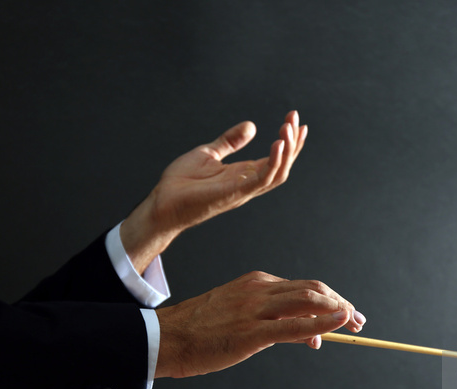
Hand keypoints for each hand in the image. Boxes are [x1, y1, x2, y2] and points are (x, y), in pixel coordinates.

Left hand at [121, 111, 306, 272]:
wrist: (162, 202)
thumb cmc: (182, 183)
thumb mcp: (208, 153)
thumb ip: (230, 141)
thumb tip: (252, 126)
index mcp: (243, 175)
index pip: (275, 159)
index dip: (288, 142)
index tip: (295, 120)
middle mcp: (248, 184)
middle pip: (282, 166)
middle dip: (293, 143)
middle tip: (295, 118)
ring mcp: (243, 190)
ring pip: (277, 173)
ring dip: (287, 151)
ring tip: (289, 128)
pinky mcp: (234, 194)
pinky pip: (261, 180)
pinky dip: (273, 162)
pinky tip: (278, 144)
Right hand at [154, 271, 365, 377]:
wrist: (168, 337)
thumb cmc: (202, 329)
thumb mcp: (239, 314)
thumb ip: (272, 320)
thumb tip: (308, 334)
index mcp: (257, 282)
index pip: (304, 287)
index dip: (331, 300)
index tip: (345, 313)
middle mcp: (260, 290)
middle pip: (314, 290)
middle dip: (341, 303)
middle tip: (359, 320)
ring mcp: (256, 309)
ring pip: (309, 301)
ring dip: (338, 311)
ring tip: (354, 324)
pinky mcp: (252, 332)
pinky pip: (295, 324)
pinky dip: (323, 322)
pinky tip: (340, 323)